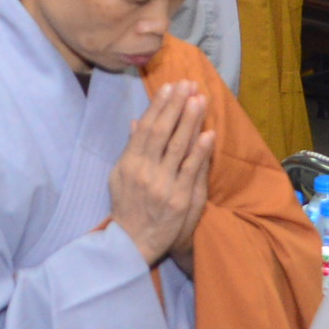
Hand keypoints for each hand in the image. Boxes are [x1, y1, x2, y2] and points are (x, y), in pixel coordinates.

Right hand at [107, 82, 212, 269]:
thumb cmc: (128, 208)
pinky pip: (191, 170)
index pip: (146, 128)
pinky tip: (208, 133)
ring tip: (199, 99)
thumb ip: (130, 149)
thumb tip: (135, 122)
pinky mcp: (180, 199)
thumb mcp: (119, 177)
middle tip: (188, 84)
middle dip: (176, 106)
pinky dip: (200, 151)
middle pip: (162, 131)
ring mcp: (163, 185)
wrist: (133, 244)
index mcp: (129, 163)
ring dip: (190, 121)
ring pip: (178, 146)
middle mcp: (145, 171)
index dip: (158, 105)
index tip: (170, 87)